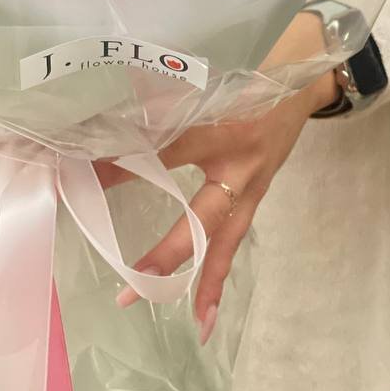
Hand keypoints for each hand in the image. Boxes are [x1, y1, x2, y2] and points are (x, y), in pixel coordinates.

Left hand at [95, 12, 340, 343]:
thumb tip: (106, 114)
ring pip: (226, 239)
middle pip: (203, 216)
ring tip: (190, 322)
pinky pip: (236, 238)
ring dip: (203, 280)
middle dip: (170, 251)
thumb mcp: (209, 76)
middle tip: (134, 280)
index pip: (167, 148)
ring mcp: (252, 182)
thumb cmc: (249, 68)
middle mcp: (240, 161)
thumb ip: (163, 96)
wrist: (305, 74)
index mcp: (223, 123)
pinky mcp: (257, 193)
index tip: (84, 176)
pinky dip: (220, 273)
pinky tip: (206, 311)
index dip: (126, 163)